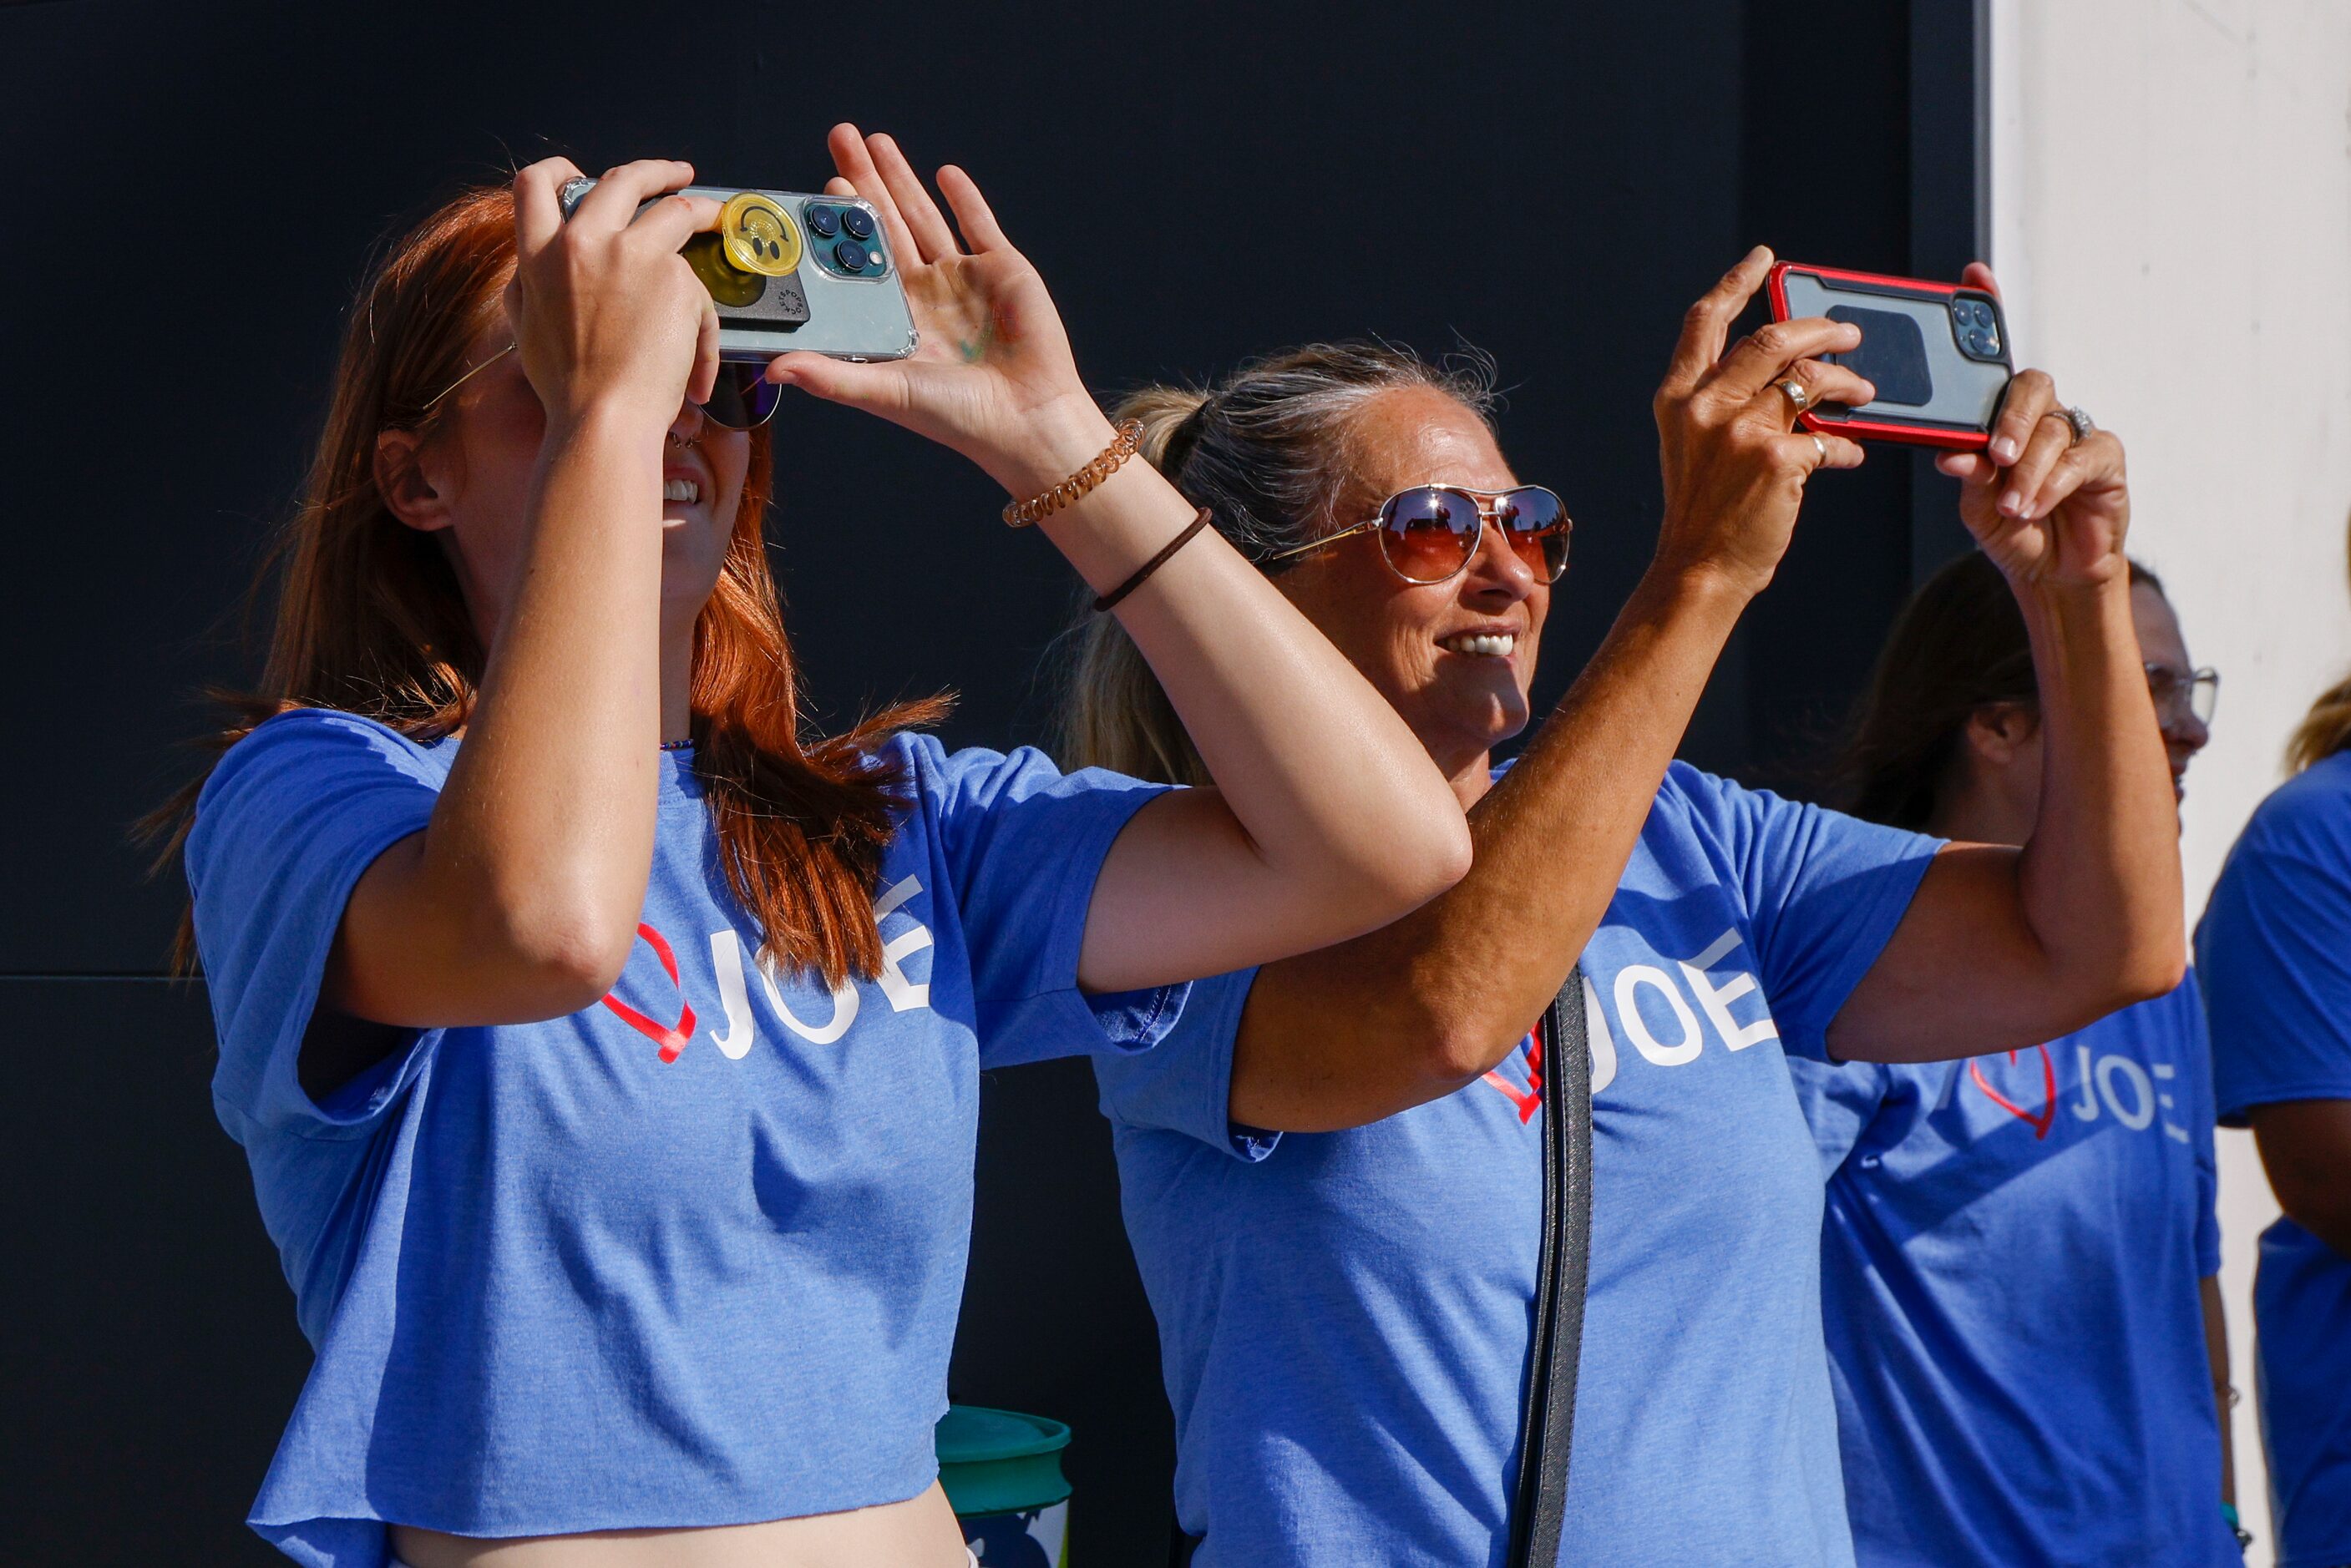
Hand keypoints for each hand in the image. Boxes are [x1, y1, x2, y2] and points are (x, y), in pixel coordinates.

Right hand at [506, 157, 721, 427]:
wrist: (604, 416)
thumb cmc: (567, 387)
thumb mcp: (528, 326)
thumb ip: (529, 286)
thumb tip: (531, 269)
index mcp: (540, 254)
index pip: (535, 185)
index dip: (559, 170)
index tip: (579, 172)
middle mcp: (585, 242)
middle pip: (621, 179)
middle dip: (653, 171)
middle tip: (676, 175)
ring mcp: (632, 254)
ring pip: (673, 210)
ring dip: (697, 207)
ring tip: (711, 215)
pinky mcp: (675, 277)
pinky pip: (694, 280)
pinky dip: (701, 311)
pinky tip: (702, 346)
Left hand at [762, 125, 1109, 497]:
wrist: (1026, 419)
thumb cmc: (958, 418)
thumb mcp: (886, 393)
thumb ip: (830, 377)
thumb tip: (772, 369)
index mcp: (894, 318)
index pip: (856, 261)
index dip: (837, 225)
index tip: (816, 190)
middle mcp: (925, 294)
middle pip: (886, 225)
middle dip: (863, 181)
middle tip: (838, 137)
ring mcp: (965, 279)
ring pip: (926, 216)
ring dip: (902, 178)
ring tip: (877, 140)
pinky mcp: (1003, 271)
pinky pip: (980, 225)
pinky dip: (964, 198)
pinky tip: (944, 173)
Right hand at [1650, 247, 1871, 595]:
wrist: (1700, 571)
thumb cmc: (1704, 513)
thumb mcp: (1697, 447)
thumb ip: (1729, 405)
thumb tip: (1793, 373)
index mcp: (1678, 398)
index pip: (1707, 322)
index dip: (1737, 283)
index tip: (1765, 259)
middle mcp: (1705, 407)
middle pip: (1772, 339)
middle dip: (1821, 328)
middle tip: (1850, 331)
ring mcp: (1740, 432)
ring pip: (1810, 380)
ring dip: (1848, 381)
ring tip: (1866, 391)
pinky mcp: (1778, 460)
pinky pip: (1829, 438)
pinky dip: (1846, 447)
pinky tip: (1851, 455)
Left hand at [1935, 263, 2129, 590]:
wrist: (2051, 573)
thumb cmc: (2013, 529)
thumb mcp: (1977, 503)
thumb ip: (1969, 473)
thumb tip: (1953, 452)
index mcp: (2003, 417)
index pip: (1996, 360)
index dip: (1988, 313)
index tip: (1973, 277)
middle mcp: (2042, 415)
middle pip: (2031, 385)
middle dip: (2010, 418)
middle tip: (1995, 454)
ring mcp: (2076, 433)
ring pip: (2052, 429)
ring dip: (2027, 471)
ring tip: (2012, 504)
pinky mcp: (2106, 459)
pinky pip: (2080, 459)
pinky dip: (2052, 484)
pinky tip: (2034, 504)